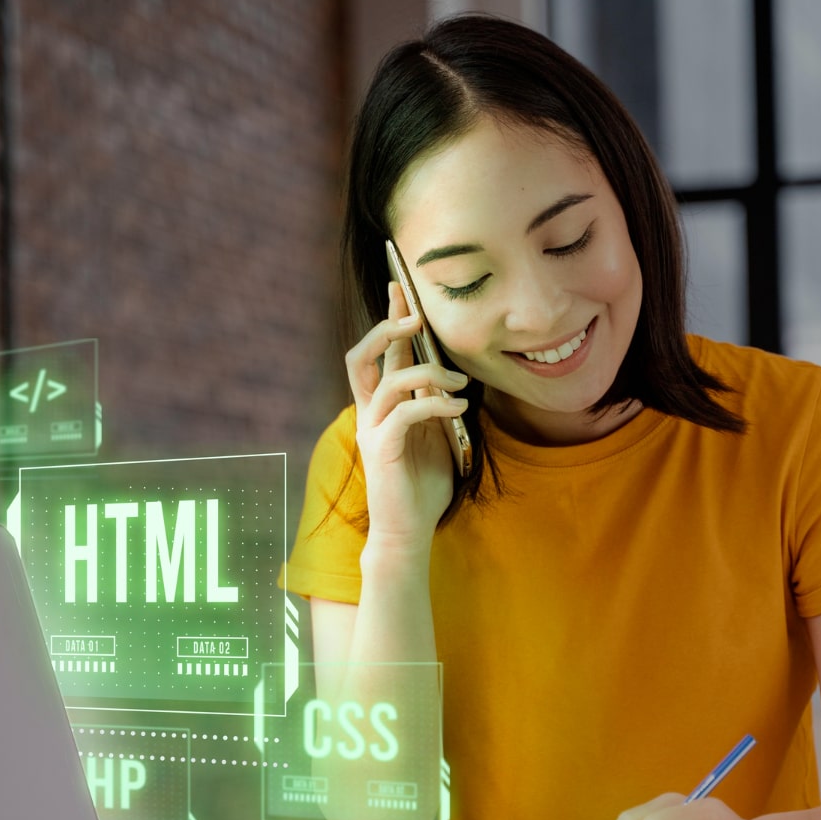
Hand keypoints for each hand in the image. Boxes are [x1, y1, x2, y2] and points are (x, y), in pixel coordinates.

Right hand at [345, 282, 468, 542]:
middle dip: (388, 330)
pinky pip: (405, 412)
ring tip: (458, 382)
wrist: (408, 531)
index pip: (381, 353)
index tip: (401, 288)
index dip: (389, 318)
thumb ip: (435, 402)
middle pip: (362, 356)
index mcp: (380, 406)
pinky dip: (434, 402)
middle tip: (417, 319)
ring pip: (386, 380)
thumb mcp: (436, 434)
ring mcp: (372, 430)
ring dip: (426, 372)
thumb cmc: (423, 485)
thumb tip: (451, 371)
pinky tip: (458, 406)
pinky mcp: (382, 450)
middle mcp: (369, 413)